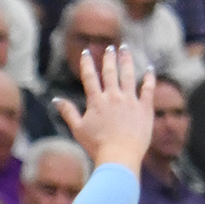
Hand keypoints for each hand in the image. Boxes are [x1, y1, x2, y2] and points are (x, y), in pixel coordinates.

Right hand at [53, 46, 154, 172]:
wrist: (119, 156)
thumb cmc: (97, 146)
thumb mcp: (78, 129)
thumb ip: (68, 112)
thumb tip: (56, 100)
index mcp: (96, 101)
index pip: (90, 77)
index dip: (87, 63)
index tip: (86, 52)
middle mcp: (113, 97)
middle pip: (110, 72)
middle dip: (109, 58)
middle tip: (110, 47)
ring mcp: (130, 101)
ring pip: (128, 75)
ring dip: (126, 61)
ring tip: (126, 49)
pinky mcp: (144, 108)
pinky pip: (148, 89)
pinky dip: (149, 77)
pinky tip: (149, 68)